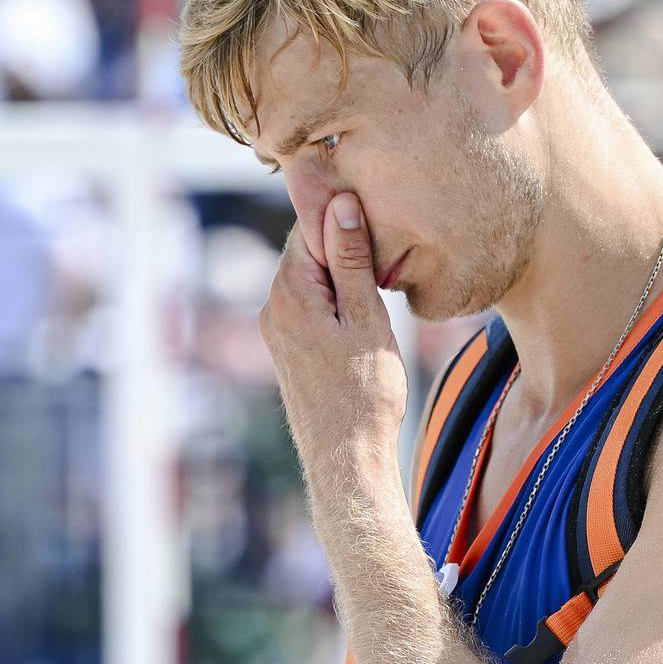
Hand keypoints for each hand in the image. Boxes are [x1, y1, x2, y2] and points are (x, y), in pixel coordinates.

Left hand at [261, 192, 407, 484]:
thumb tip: (341, 205)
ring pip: (312, 278)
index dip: (344, 215)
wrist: (347, 458)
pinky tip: (364, 310)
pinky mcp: (289, 347)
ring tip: (382, 280)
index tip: (380, 214)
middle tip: (389, 246)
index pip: (310, 226)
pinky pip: (311, 303)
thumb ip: (350, 260)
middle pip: (308, 250)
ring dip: (343, 272)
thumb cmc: (365, 393)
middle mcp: (273, 306)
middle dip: (344, 243)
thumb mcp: (366, 317)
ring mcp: (277, 329)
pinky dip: (336, 297)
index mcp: (289, 292)